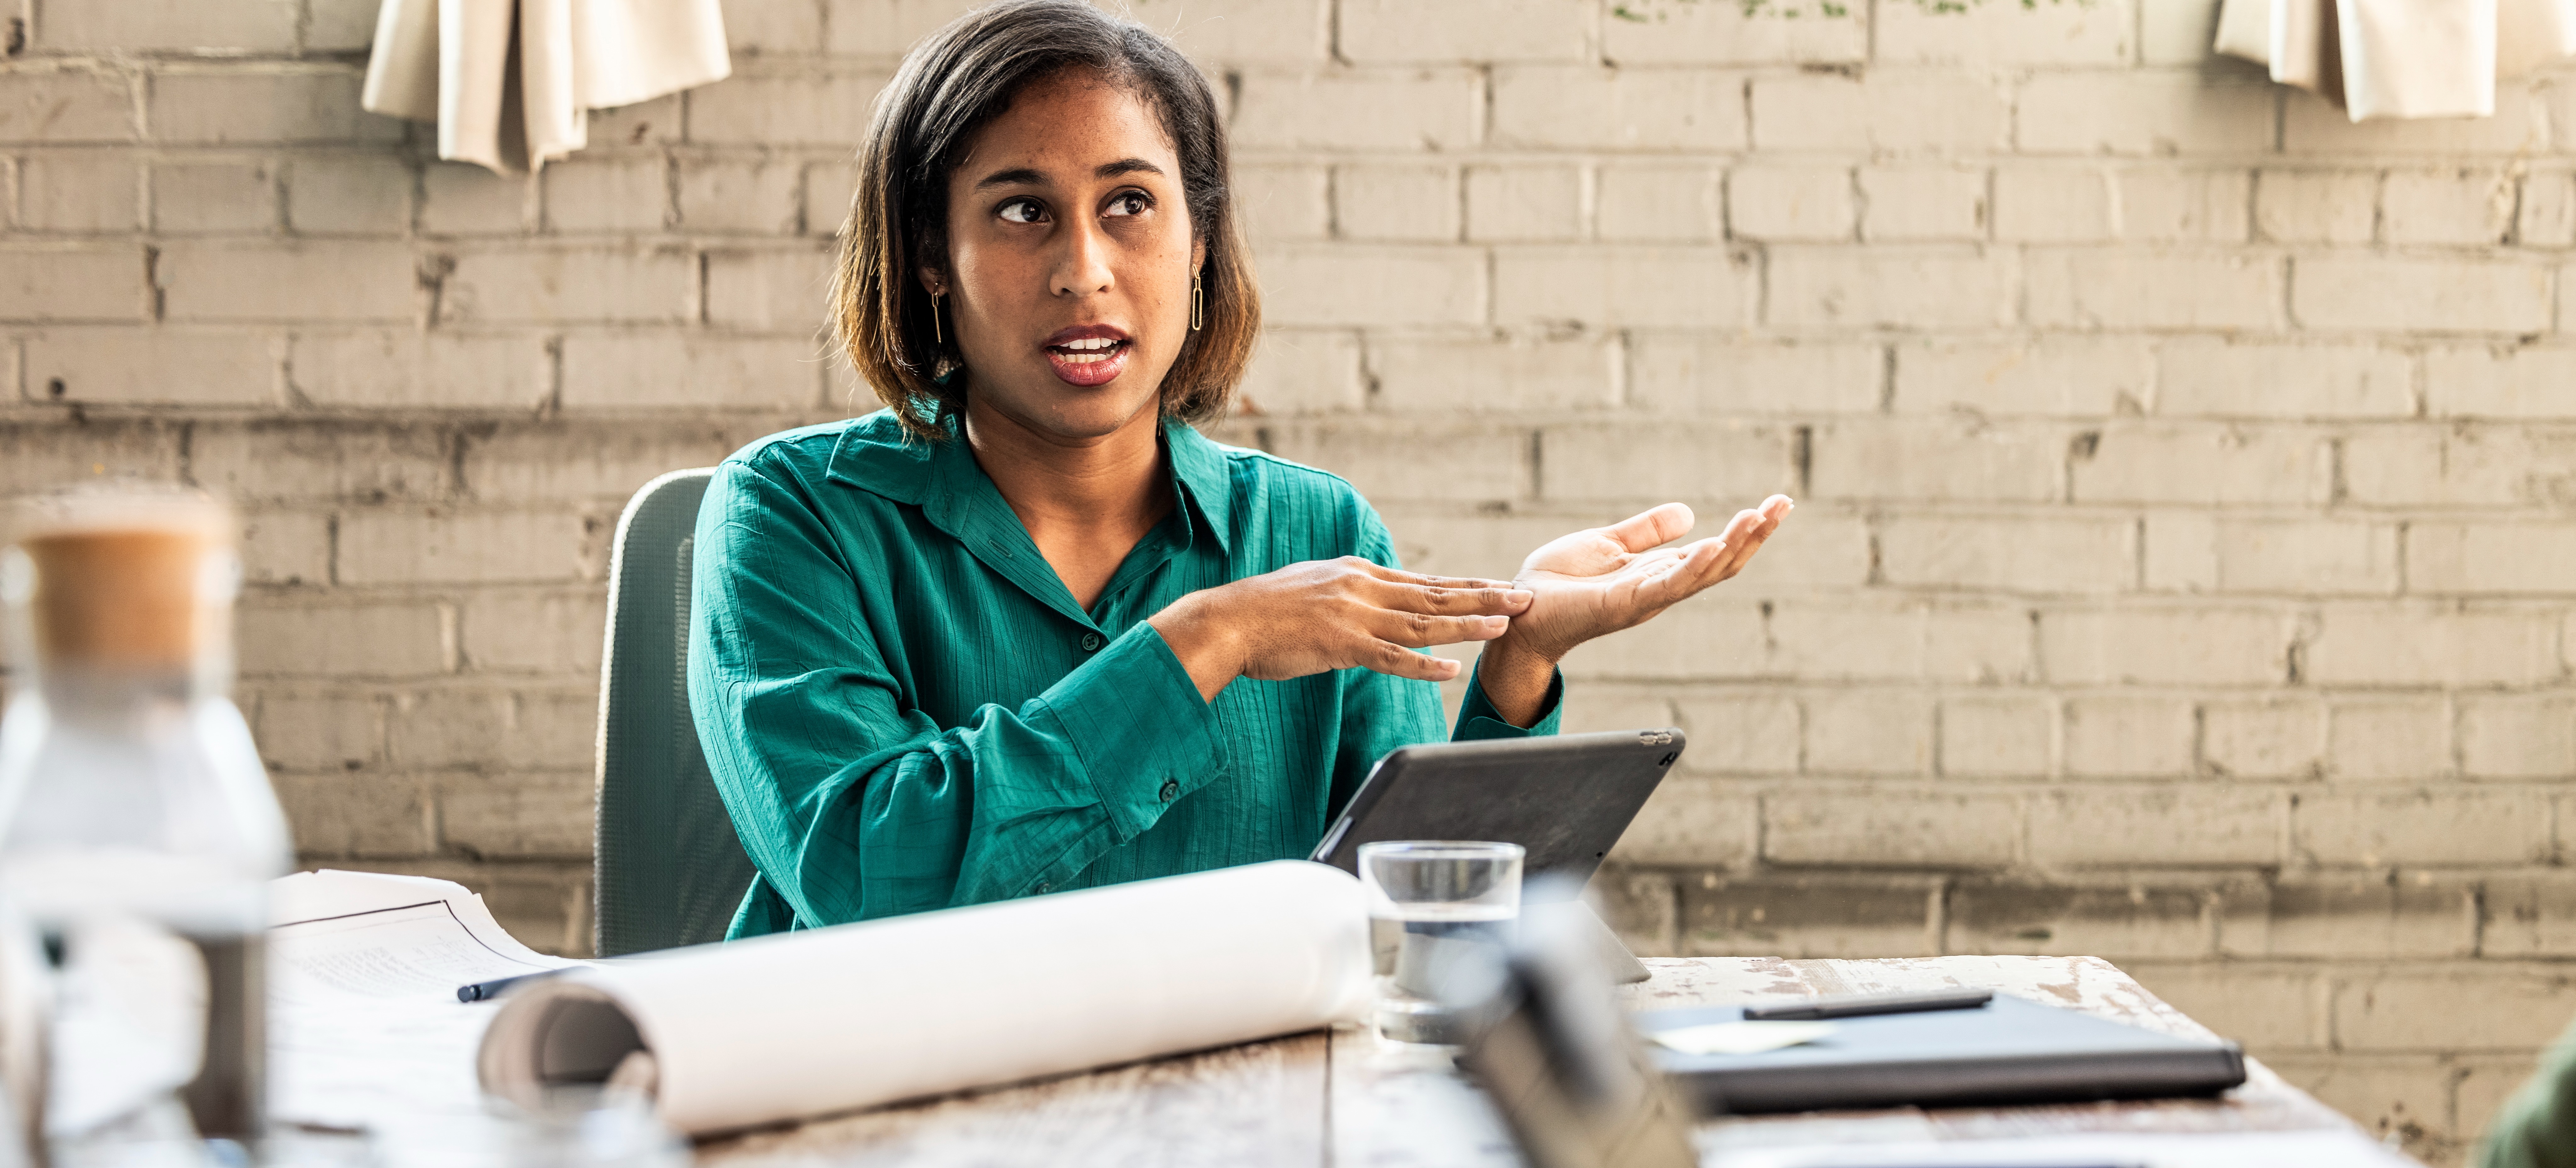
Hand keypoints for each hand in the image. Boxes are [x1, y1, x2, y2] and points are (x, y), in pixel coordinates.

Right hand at [1147, 557, 1534, 701]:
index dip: (1467, 586)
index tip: (1502, 586)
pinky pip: (1389, 657)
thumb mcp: (1316, 587)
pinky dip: (1422, 664)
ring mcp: (1353, 616)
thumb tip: (1375, 598)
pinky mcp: (1339, 645)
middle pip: (1435, 595)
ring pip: (1422, 623)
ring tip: (1505, 624)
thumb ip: (1351, 591)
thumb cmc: (1266, 612)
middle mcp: (1363, 588)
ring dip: (1466, 624)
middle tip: (1525, 596)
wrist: (1226, 621)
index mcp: (1359, 574)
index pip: (1425, 582)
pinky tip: (1451, 669)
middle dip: (1484, 597)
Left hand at [1469, 497, 1789, 727]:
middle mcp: (1659, 589)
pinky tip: (1714, 546)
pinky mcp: (1623, 605)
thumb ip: (1646, 531)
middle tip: (1783, 504)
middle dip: (1753, 535)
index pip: (1713, 552)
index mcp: (1657, 574)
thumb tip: (1688, 513)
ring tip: (1759, 517)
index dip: (1745, 530)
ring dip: (1734, 546)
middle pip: (1720, 563)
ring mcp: (1645, 600)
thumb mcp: (1606, 544)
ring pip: (1702, 574)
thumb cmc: (1557, 583)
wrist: (1519, 611)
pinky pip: (1666, 587)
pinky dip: (1693, 567)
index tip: (1775, 504)